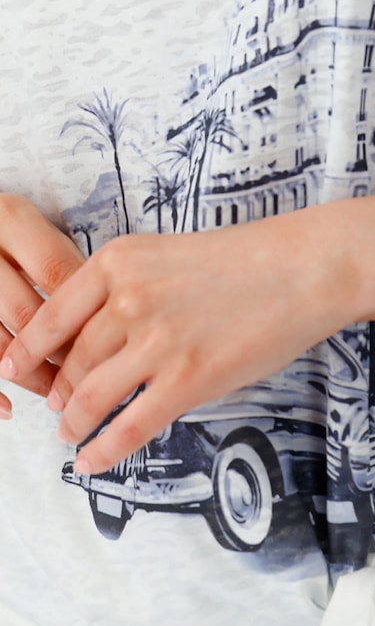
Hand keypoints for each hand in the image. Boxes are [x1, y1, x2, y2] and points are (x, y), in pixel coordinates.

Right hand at [0, 194, 84, 417]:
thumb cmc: (0, 233)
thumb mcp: (26, 227)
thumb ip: (57, 258)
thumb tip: (106, 312)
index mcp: (8, 218)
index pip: (58, 271)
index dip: (86, 312)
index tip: (112, 342)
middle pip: (28, 313)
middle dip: (63, 352)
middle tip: (89, 378)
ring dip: (30, 376)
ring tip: (57, 395)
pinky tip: (8, 408)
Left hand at [0, 214, 356, 471]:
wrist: (306, 268)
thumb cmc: (250, 260)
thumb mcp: (172, 255)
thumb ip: (131, 289)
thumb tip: (98, 340)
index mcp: (120, 263)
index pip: (51, 316)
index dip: (29, 352)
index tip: (15, 369)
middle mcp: (128, 300)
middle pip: (70, 362)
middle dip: (59, 393)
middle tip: (58, 408)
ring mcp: (156, 342)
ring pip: (89, 399)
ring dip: (74, 425)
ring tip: (71, 436)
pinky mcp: (187, 380)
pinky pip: (128, 427)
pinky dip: (102, 450)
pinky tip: (91, 461)